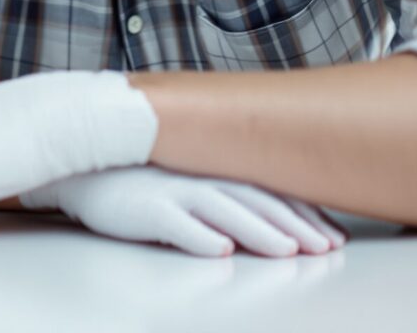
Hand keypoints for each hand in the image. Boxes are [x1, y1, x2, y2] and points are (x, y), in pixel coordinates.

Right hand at [23, 166, 347, 257]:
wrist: (84, 167)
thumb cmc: (140, 177)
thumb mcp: (189, 177)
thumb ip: (224, 191)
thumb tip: (268, 218)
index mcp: (215, 169)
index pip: (270, 191)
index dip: (304, 213)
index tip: (332, 236)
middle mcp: (200, 177)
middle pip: (257, 201)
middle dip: (296, 226)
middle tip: (326, 248)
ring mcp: (173, 191)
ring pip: (226, 211)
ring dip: (260, 231)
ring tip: (287, 250)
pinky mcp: (145, 208)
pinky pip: (176, 224)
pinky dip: (200, 237)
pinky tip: (220, 250)